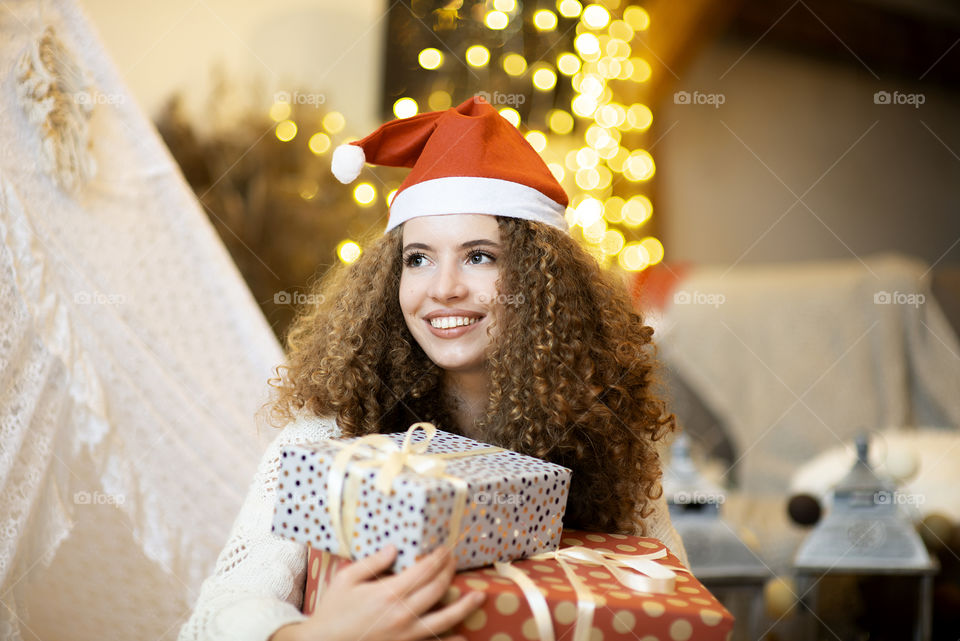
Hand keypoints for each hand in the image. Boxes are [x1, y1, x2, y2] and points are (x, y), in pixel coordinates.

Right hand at [271, 545, 484, 640]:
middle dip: (450, 571)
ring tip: (479, 597)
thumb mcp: (347, 579)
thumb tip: (396, 547)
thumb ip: (374, 562)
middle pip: (438, 589)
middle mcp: (402, 614)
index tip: (446, 548)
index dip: (439, 557)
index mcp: (389, 593)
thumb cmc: (333, 610)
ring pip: (444, 619)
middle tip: (455, 560)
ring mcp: (406, 634)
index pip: (424, 570)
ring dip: (464, 606)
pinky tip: (463, 638)